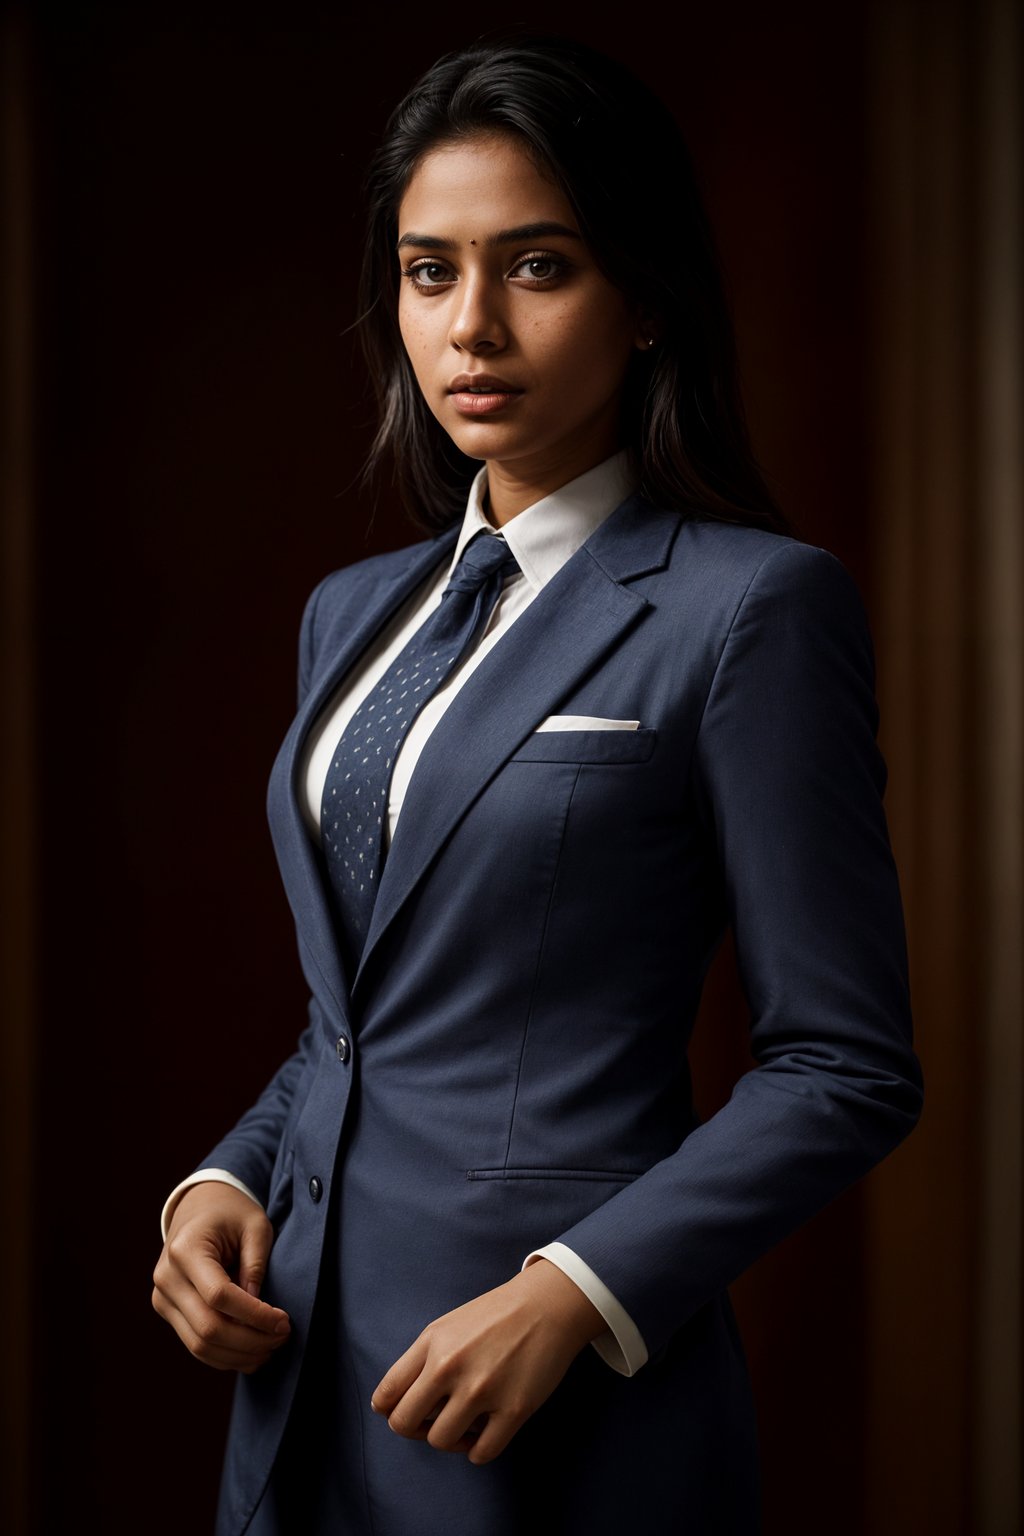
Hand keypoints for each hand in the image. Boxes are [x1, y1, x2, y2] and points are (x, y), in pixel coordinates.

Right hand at [152, 1181, 290, 1373]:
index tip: (283, 1321)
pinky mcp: (168, 1310)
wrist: (198, 1206)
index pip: (219, 1296)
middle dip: (250, 1341)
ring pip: (200, 1345)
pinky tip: (252, 1352)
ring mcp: (163, 1297)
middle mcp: (167, 1277)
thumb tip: (261, 1312)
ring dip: (239, 1355)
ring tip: (271, 1347)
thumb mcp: (255, 1225)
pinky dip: (225, 1355)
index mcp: (185, 1249)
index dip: (254, 1315)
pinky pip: (195, 1344)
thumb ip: (257, 1265)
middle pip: (208, 1328)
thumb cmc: (231, 1212)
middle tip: (282, 1337)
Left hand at [370, 1258, 605, 1464]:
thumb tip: (392, 1405)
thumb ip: (420, 1361)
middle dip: (415, 1429)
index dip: (390, 1411)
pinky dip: (479, 1450)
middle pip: (404, 1423)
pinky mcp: (514, 1409)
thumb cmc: (495, 1316)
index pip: (386, 1394)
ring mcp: (482, 1390)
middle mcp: (450, 1366)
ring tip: (465, 1424)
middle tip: (434, 1422)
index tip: (407, 1411)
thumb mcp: (447, 1326)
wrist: (546, 1306)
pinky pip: (482, 1453)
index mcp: (431, 1343)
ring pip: (441, 1442)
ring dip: (451, 1439)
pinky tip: (486, 1432)